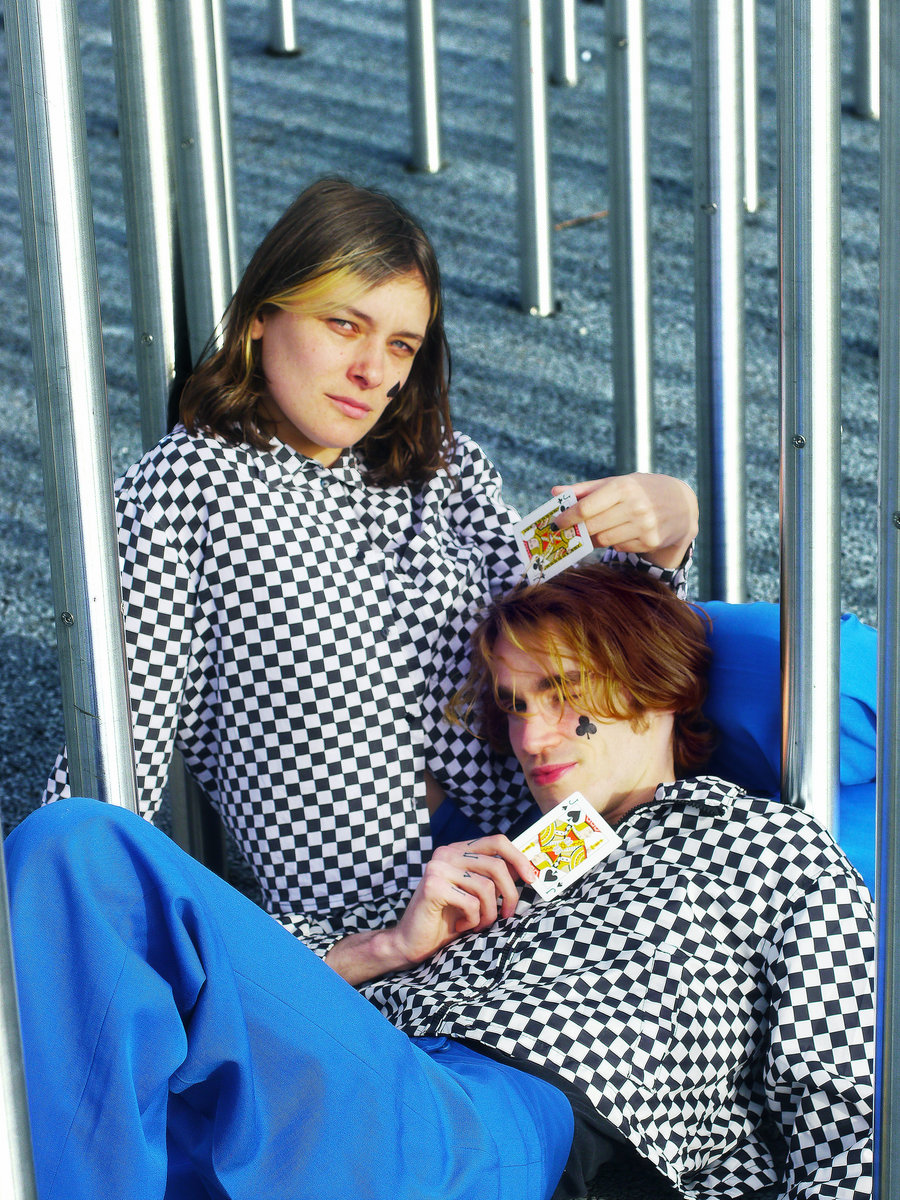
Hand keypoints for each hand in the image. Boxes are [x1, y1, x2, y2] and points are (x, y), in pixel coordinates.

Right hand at [388, 835, 537, 967]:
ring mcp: (438, 867)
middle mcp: (446, 853)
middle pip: (497, 866)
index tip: (532, 879)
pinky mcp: (432, 886)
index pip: (497, 841)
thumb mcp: (476, 895)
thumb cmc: (448, 919)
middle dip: (509, 895)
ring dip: (489, 913)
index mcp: (458, 850)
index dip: (519, 858)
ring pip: (487, 887)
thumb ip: (494, 878)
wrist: (413, 942)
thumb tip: (526, 869)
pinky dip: (473, 920)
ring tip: (478, 923)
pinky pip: (471, 903)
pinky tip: (461, 926)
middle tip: (507, 915)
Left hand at [552, 473, 697, 568]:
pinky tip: (624, 531)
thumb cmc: (641, 490)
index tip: (555, 523)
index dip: (567, 517)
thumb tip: (554, 493)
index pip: (586, 508)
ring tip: (601, 527)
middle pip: (592, 527)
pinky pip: (619, 548)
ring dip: (597, 536)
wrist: (681, 504)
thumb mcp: (616, 483)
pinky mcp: (650, 542)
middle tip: (571, 530)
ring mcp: (644, 526)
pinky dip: (615, 542)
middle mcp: (635, 507)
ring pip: (604, 540)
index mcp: (623, 488)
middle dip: (578, 530)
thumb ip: (585, 489)